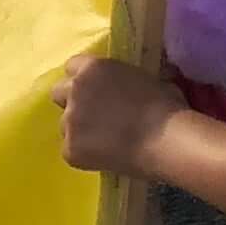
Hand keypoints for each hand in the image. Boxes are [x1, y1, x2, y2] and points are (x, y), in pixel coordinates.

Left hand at [53, 53, 183, 177]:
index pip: (72, 67)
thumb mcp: (147, 79)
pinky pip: (71, 151)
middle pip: (58, 93)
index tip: (96, 90)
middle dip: (72, 102)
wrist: (167, 141)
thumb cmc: (167, 107)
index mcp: (92, 68)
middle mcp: (74, 91)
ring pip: (64, 125)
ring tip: (104, 141)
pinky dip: (84, 155)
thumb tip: (131, 86)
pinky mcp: (70, 150)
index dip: (84, 79)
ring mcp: (69, 122)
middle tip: (94, 115)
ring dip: (79, 130)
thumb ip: (126, 80)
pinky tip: (107, 158)